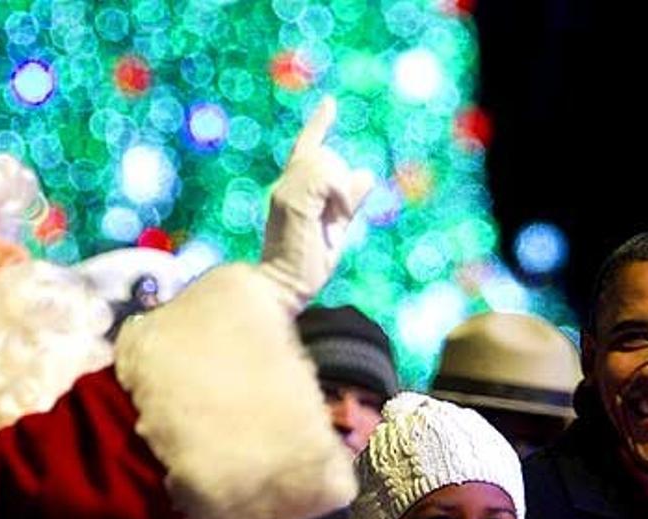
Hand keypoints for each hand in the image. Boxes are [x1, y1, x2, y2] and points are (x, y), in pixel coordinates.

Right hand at [260, 96, 374, 312]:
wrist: (281, 287)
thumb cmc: (305, 266)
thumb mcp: (335, 229)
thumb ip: (348, 202)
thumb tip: (366, 173)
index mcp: (292, 190)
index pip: (307, 148)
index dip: (319, 124)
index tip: (330, 103)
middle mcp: (284, 184)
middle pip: (327, 155)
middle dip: (342, 184)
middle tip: (336, 218)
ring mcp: (285, 190)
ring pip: (329, 162)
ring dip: (341, 192)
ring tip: (331, 221)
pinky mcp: (291, 199)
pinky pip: (330, 178)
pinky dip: (340, 197)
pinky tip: (334, 217)